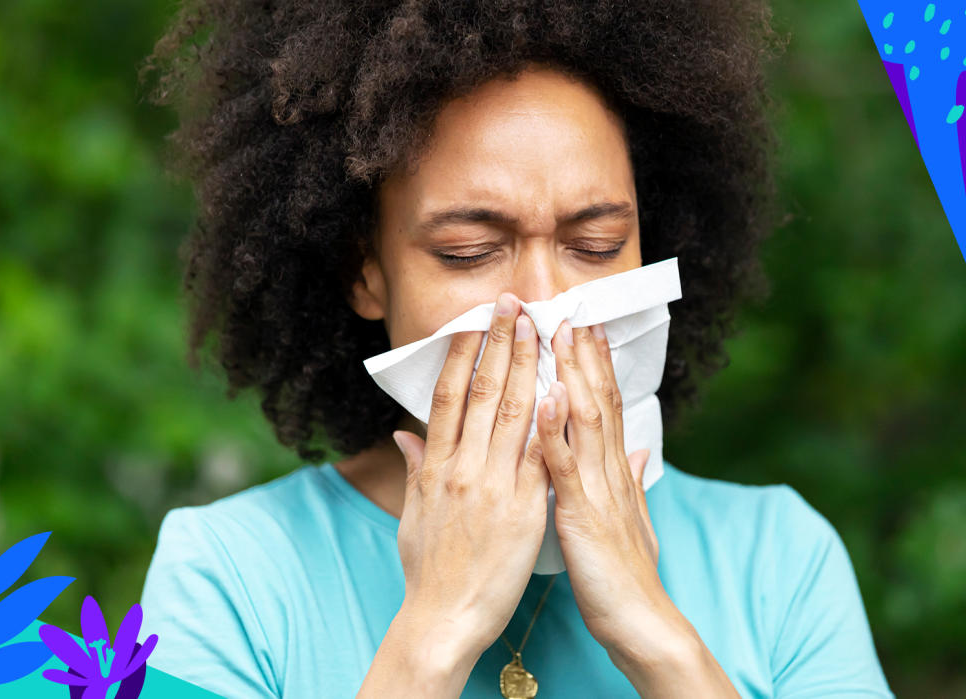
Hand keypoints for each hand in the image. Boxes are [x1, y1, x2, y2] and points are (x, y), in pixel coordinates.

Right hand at [390, 292, 550, 657]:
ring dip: (527, 364)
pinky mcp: (523, 508)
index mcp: (436, 466)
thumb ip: (414, 468)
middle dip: (500, 343)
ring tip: (539, 327)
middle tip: (514, 303)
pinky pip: (539, 455)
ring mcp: (493, 486)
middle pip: (481, 392)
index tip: (475, 321)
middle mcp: (462, 468)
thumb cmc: (428, 570)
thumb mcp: (412, 515)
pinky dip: (550, 420)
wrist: (443, 618)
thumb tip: (404, 434)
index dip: (462, 353)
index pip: (448, 395)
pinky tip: (562, 388)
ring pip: (511, 412)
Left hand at [537, 320, 664, 649]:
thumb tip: (640, 451)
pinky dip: (555, 431)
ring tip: (561, 334)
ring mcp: (597, 489)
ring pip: (585, 421)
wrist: (640, 622)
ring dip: (573, 375)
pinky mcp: (582, 513)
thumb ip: (632, 481)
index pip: (605, 407)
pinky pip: (566, 466)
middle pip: (598, 401)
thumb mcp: (630, 521)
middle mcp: (609, 471)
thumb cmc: (627, 576)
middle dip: (585, 354)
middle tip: (572, 308)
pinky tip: (547, 398)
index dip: (596, 366)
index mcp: (614, 472)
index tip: (585, 327)